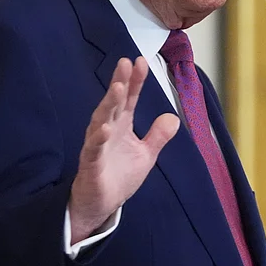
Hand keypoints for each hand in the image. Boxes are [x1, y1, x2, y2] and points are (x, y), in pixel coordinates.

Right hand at [68, 57, 178, 243]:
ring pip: (101, 120)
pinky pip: (93, 149)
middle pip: (114, 102)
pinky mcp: (91, 164)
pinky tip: (105, 128)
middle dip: (120, 82)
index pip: (130, 99)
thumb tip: (174, 118)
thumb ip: (158, 135)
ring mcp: (97, 145)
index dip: (135, 81)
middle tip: (125, 63)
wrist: (101, 204)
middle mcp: (108, 130)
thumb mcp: (146, 154)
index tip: (141, 61)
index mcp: (122, 125)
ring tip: (117, 87)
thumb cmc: (119, 176)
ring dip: (109, 103)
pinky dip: (98, 138)